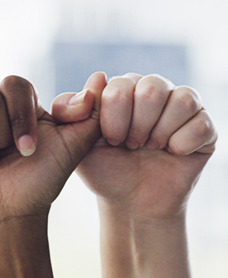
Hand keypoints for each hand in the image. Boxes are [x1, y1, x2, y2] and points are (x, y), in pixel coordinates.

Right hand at [0, 72, 107, 231]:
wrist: (11, 213)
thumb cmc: (41, 182)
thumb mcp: (74, 147)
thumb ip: (90, 114)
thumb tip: (99, 78)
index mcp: (21, 107)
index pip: (16, 85)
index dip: (22, 113)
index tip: (31, 148)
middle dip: (6, 129)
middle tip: (14, 156)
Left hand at [64, 73, 215, 218]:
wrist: (131, 201)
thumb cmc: (103, 168)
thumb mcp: (75, 141)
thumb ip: (71, 109)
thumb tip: (98, 76)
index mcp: (123, 88)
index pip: (120, 85)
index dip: (114, 119)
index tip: (111, 140)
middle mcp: (154, 91)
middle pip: (152, 88)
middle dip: (138, 125)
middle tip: (132, 145)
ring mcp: (182, 108)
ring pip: (183, 100)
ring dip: (161, 132)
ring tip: (151, 147)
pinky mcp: (205, 127)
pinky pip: (202, 124)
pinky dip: (183, 144)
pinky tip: (172, 153)